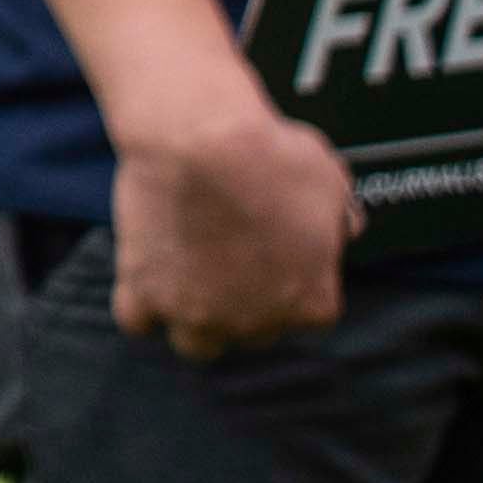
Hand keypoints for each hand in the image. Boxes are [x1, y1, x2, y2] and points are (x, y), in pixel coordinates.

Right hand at [107, 92, 361, 358]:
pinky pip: (137, 319)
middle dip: (245, 301)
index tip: (282, 254)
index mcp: (311, 302)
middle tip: (233, 256)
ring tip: (190, 280)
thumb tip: (346, 225)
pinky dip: (141, 303)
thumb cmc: (268, 153)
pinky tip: (147, 275)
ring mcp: (197, 314)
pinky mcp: (145, 294)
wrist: (201, 139)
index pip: (310, 312)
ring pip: (197, 343)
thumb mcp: (328, 178)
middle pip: (253, 331)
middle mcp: (257, 322)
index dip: (294, 281)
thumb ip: (340, 214)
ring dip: (195, 319)